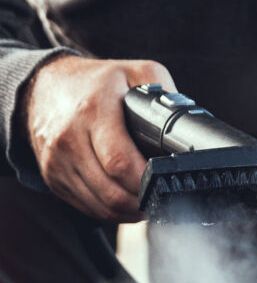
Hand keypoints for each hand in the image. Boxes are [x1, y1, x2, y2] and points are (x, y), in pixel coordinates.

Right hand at [23, 55, 176, 221]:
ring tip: (148, 201)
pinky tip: (127, 202)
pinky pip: (87, 207)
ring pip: (100, 206)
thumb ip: (164, 92)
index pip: (120, 162)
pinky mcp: (52, 178)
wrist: (43, 87)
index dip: (147, 180)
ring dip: (129, 211)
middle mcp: (70, 140)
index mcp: (93, 112)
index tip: (166, 181)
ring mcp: (57, 162)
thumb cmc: (95, 82)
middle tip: (162, 196)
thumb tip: (186, 120)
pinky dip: (111, 211)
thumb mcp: (135, 71)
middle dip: (143, 200)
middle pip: (111, 191)